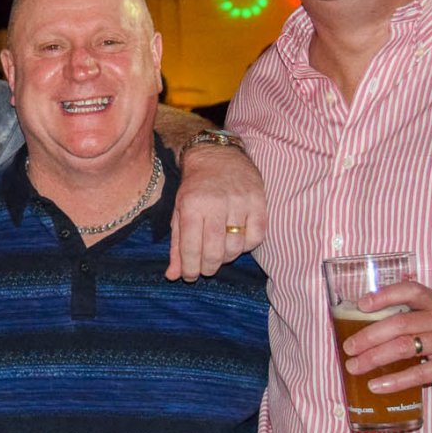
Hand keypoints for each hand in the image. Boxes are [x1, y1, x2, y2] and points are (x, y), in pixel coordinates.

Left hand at [168, 144, 265, 280]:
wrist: (218, 156)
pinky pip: (256, 237)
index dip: (189, 268)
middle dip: (208, 268)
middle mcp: (216, 203)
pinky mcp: (259, 202)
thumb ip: (177, 244)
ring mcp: (240, 202)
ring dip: (227, 258)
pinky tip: (237, 241)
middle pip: (214, 251)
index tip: (189, 276)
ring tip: (219, 254)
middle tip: (205, 269)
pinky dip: (247, 246)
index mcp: (192, 205)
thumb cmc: (195, 187)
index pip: (190, 247)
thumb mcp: (179, 211)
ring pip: (236, 247)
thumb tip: (173, 276)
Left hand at [339, 281, 431, 399]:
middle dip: (368, 335)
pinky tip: (378, 386)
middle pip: (398, 323)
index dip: (383, 295)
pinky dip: (395, 380)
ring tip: (355, 367)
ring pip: (404, 346)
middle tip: (348, 347)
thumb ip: (422, 318)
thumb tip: (379, 325)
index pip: (409, 290)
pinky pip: (419, 372)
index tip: (361, 304)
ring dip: (375, 357)